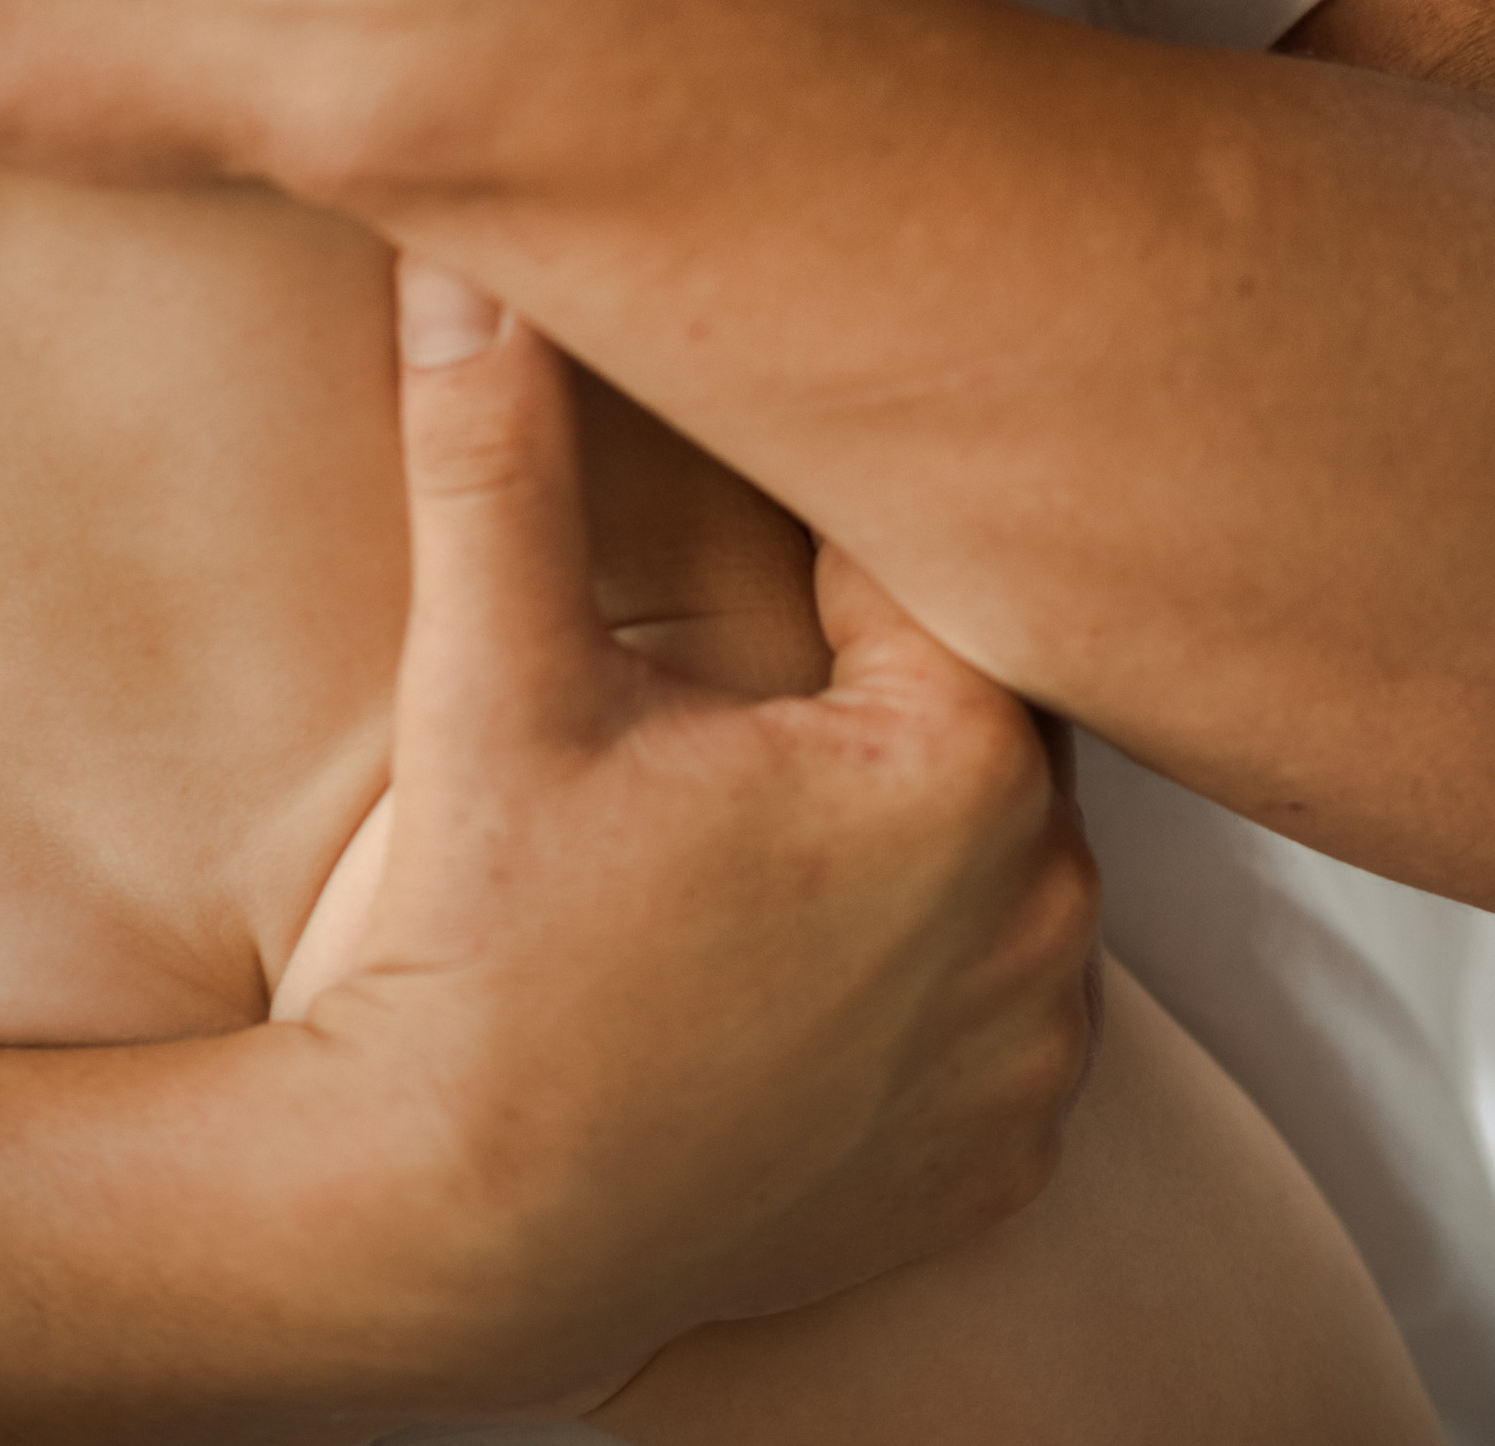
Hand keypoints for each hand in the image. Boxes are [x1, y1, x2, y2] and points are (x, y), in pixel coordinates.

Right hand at [288, 268, 1097, 1414]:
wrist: (450, 1240)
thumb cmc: (480, 957)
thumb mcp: (495, 680)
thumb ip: (497, 448)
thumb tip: (462, 255)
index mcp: (961, 771)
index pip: (940, 565)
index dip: (842, 517)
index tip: (775, 487)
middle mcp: (1044, 913)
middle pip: (980, 702)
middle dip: (881, 656)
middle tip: (760, 631)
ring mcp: (1034, 1052)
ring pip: (1002, 845)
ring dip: (912, 803)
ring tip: (776, 783)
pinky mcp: (999, 1159)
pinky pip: (1002, 995)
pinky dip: (930, 957)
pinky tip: (816, 929)